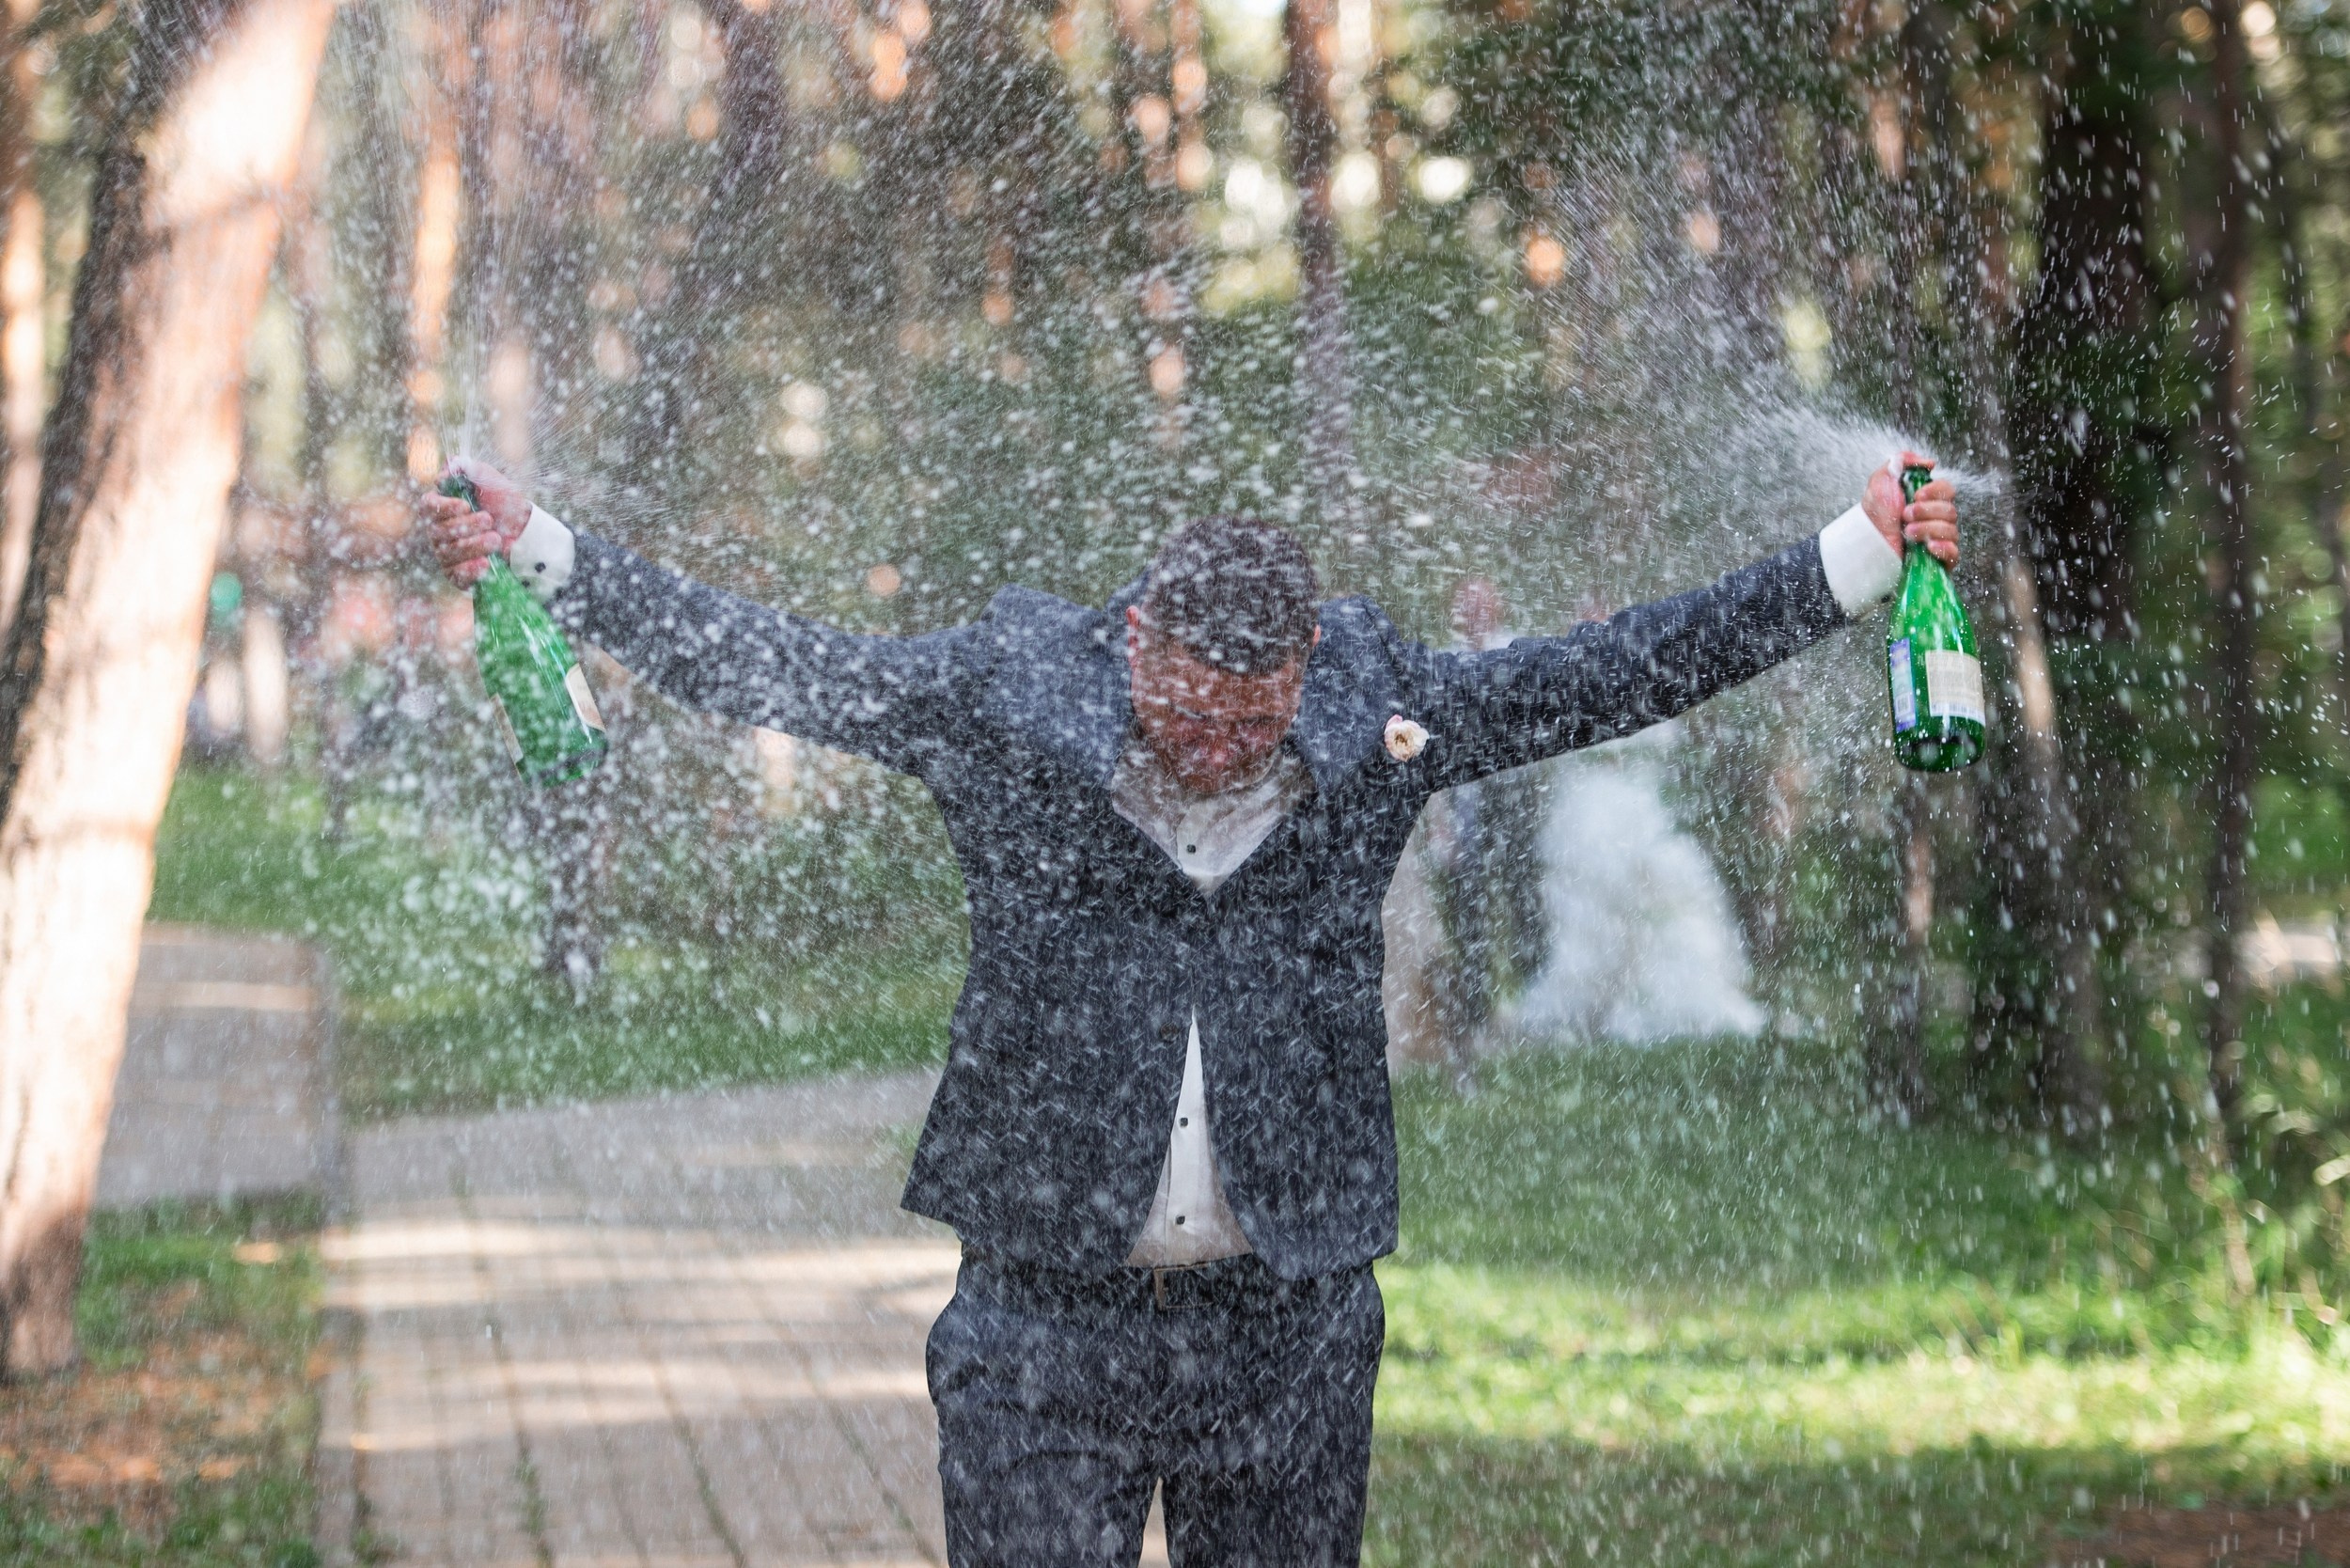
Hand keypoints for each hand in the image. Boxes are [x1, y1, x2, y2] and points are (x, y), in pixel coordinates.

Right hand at [420, 459, 531, 588]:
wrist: (525, 533)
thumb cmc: (503, 504)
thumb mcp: (489, 480)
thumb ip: (469, 469)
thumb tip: (449, 466)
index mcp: (441, 507)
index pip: (428, 506)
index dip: (445, 507)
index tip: (465, 506)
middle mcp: (438, 532)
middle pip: (439, 531)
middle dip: (467, 525)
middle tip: (489, 520)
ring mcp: (446, 554)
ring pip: (449, 553)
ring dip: (474, 544)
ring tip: (496, 539)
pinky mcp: (457, 575)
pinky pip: (456, 575)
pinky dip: (470, 570)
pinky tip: (485, 563)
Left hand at [1862, 450, 1958, 568]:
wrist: (1866, 544)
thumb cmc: (1874, 514)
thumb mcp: (1881, 481)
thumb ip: (1900, 462)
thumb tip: (1928, 462)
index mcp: (1929, 500)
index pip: (1948, 490)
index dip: (1936, 491)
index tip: (1916, 495)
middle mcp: (1937, 519)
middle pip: (1951, 510)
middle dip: (1927, 511)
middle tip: (1905, 515)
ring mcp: (1939, 539)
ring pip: (1951, 530)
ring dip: (1928, 528)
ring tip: (1907, 531)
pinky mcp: (1938, 560)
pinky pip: (1954, 554)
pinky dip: (1943, 548)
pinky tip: (1928, 546)